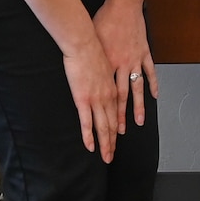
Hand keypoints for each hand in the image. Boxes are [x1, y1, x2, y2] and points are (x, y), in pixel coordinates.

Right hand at [61, 36, 119, 159]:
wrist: (84, 43)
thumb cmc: (93, 50)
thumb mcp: (104, 65)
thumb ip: (104, 77)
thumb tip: (102, 81)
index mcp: (112, 88)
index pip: (115, 114)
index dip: (116, 129)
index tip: (116, 139)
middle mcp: (107, 97)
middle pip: (111, 124)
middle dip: (112, 142)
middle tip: (111, 156)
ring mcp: (96, 99)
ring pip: (103, 127)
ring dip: (105, 144)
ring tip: (106, 157)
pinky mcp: (83, 99)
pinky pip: (87, 122)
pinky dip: (89, 137)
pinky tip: (91, 147)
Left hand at [94, 0, 156, 135]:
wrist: (121, 7)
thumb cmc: (103, 21)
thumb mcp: (91, 41)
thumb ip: (92, 60)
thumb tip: (86, 72)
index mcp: (107, 65)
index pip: (104, 95)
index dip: (102, 113)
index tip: (100, 129)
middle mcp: (121, 67)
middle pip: (120, 98)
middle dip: (118, 118)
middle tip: (118, 134)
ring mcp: (135, 61)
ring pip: (136, 89)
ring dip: (137, 107)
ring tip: (138, 122)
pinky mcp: (144, 53)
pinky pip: (150, 71)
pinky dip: (153, 84)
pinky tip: (155, 95)